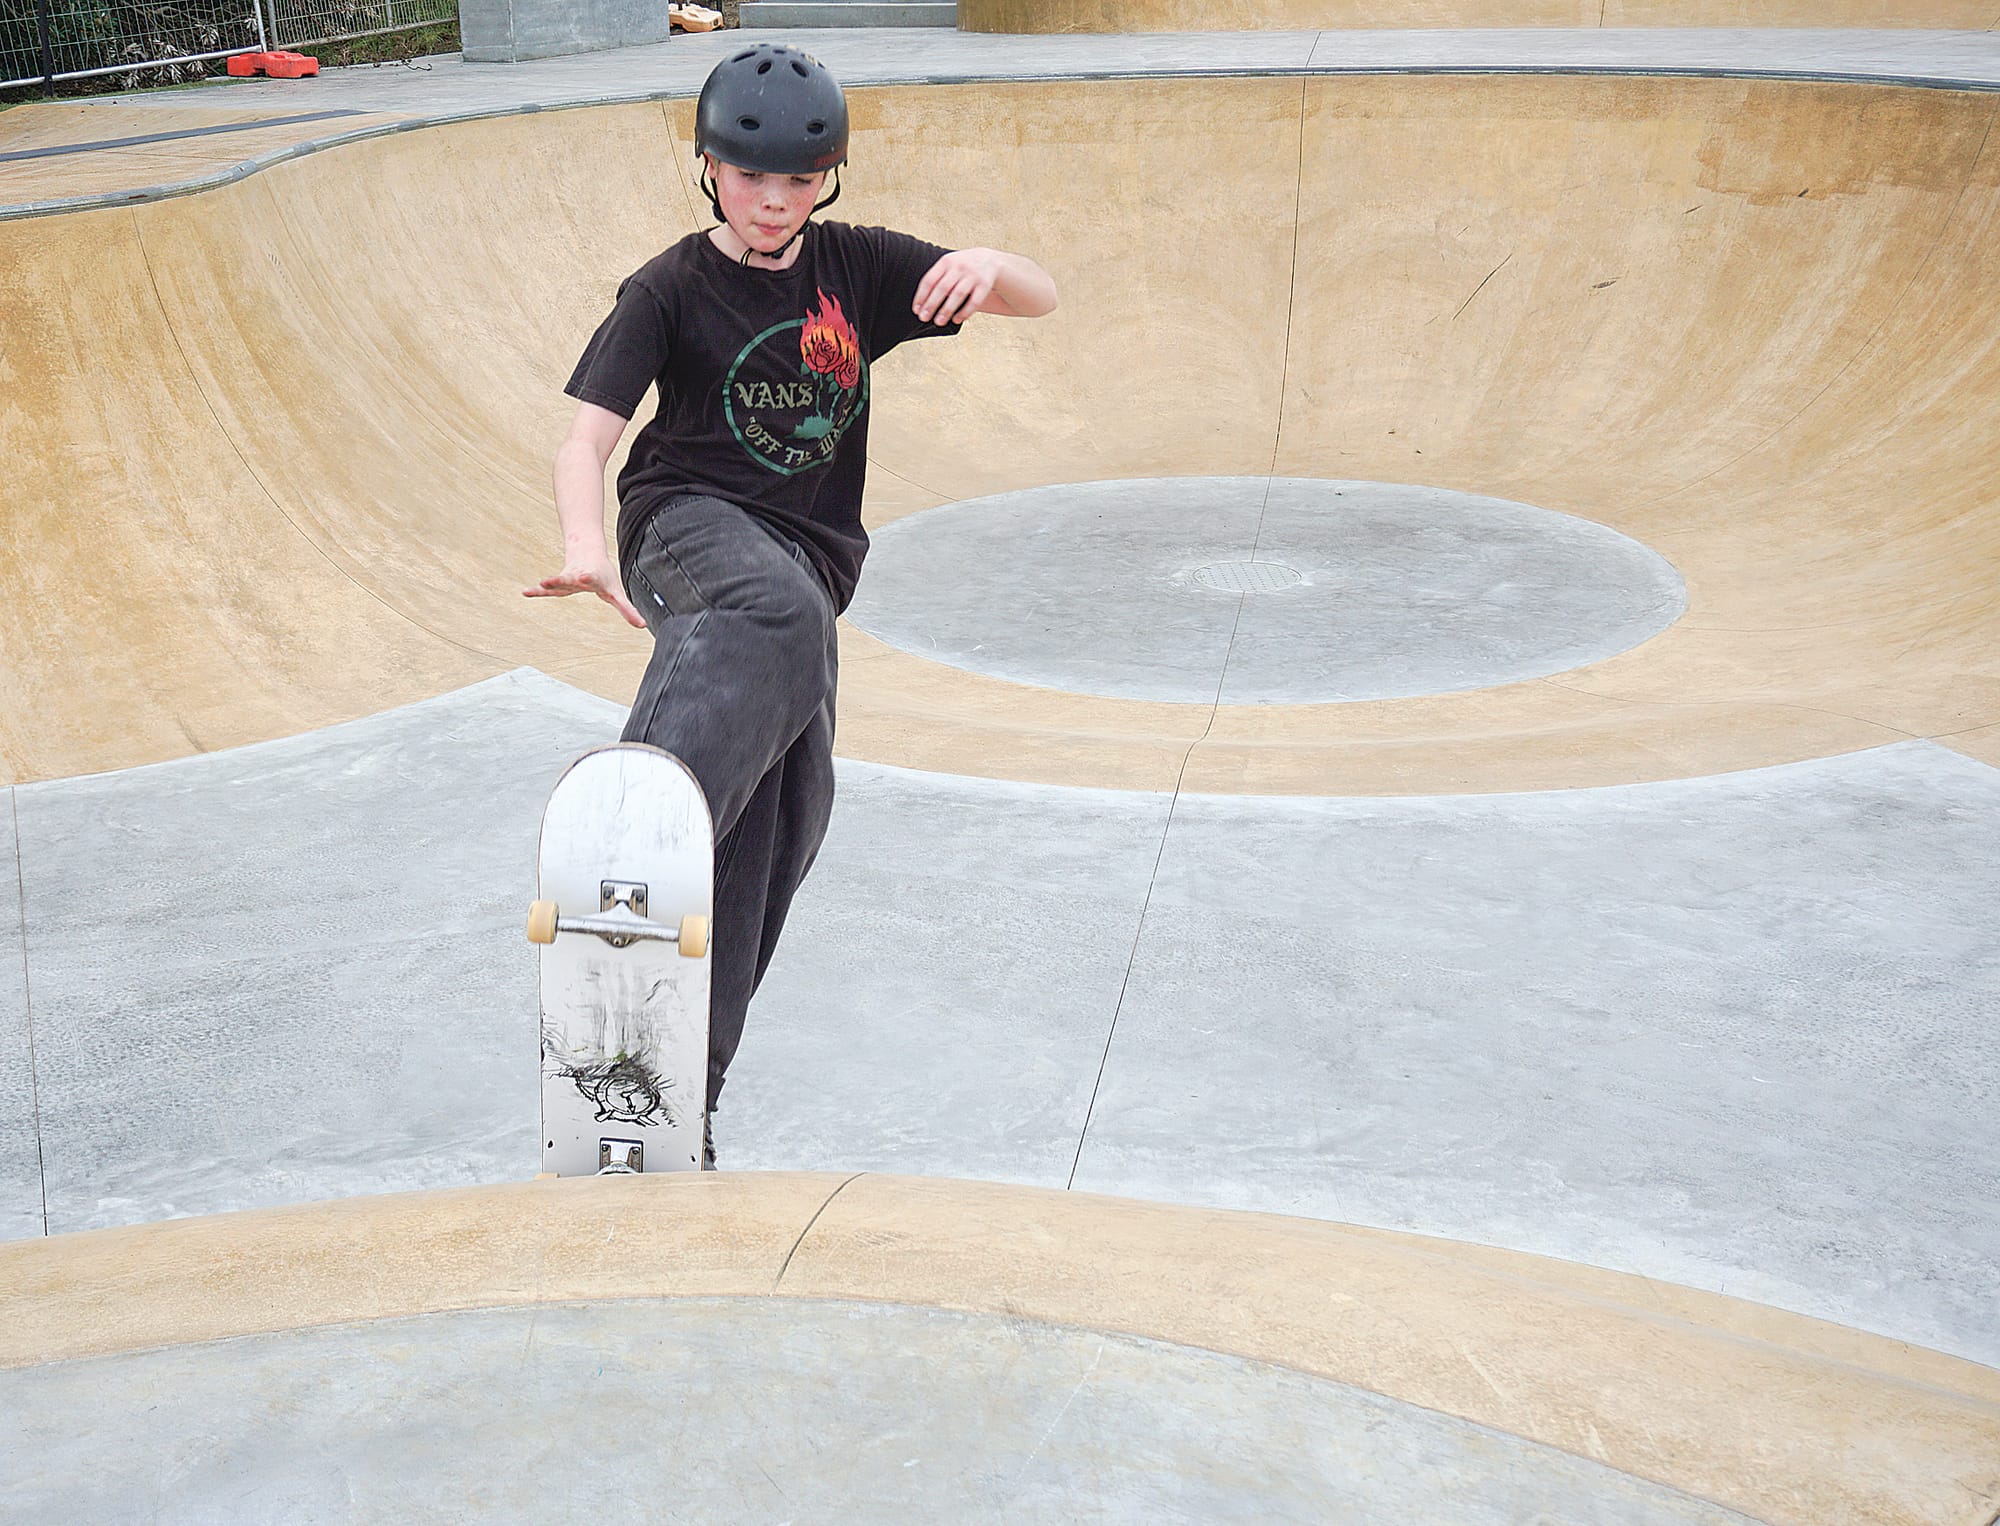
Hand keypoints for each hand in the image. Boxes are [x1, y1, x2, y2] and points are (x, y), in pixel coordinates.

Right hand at [523, 556, 646, 628]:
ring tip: (541, 584)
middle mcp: (578, 576)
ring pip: (558, 581)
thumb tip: (643, 626)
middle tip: (558, 578)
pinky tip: (525, 592)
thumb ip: (627, 609)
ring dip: (550, 583)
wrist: (586, 553)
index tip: (584, 576)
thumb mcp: (615, 592)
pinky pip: (547, 589)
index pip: (591, 578)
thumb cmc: (603, 576)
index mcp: (593, 578)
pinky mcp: (559, 583)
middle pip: (571, 578)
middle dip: (565, 579)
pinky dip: (537, 591)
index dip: (588, 578)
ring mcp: (567, 579)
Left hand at [914, 247, 1005, 326]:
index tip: (916, 310)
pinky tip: (957, 319)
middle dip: (931, 304)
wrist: (990, 260)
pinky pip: (974, 301)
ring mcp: (973, 275)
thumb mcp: (949, 265)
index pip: (930, 280)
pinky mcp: (984, 285)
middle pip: (942, 288)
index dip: (921, 296)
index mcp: (946, 262)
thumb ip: (937, 278)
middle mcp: (959, 267)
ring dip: (946, 310)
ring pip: (957, 294)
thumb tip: (922, 304)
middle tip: (924, 318)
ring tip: (938, 321)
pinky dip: (965, 312)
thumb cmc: (963, 267)